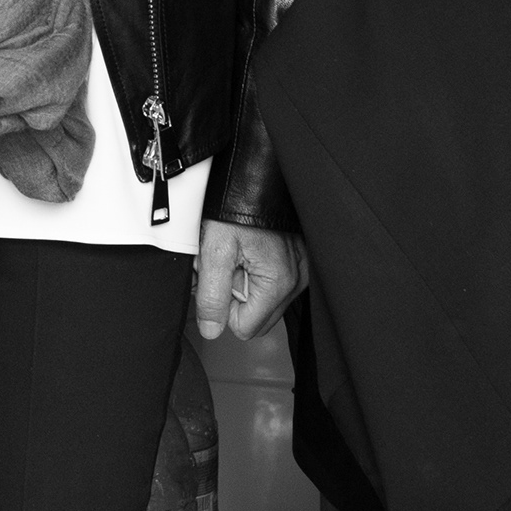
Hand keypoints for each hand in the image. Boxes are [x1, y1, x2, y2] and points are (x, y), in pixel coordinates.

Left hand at [197, 219, 305, 340]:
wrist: (254, 180)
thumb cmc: (236, 208)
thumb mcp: (215, 251)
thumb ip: (212, 296)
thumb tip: (212, 330)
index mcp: (278, 284)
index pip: (244, 327)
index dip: (223, 307)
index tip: (218, 278)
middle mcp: (295, 282)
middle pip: (255, 318)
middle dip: (232, 297)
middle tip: (224, 266)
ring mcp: (299, 274)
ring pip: (261, 303)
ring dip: (240, 284)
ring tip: (234, 256)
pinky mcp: (296, 264)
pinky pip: (270, 286)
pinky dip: (252, 273)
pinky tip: (246, 253)